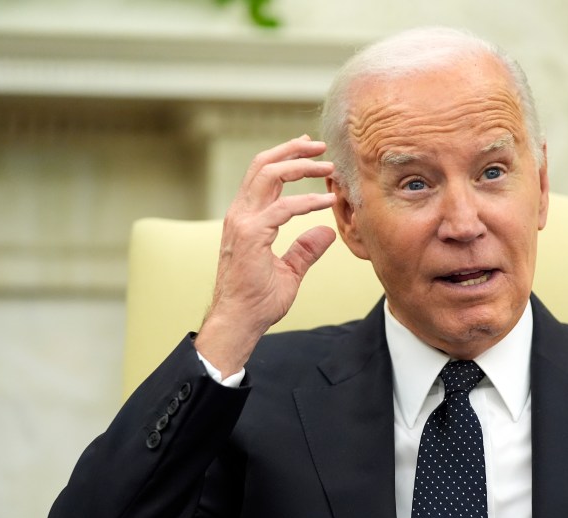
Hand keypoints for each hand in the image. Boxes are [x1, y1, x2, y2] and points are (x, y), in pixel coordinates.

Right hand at [194, 135, 336, 375]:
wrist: (239, 322)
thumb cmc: (257, 300)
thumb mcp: (289, 271)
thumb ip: (305, 250)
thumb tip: (326, 233)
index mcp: (246, 217)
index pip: (263, 174)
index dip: (287, 158)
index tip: (311, 152)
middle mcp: (241, 214)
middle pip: (263, 165)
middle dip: (293, 150)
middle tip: (321, 146)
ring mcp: (243, 223)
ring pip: (268, 175)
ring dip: (301, 166)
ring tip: (328, 167)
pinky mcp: (251, 236)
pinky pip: (283, 208)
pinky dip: (307, 201)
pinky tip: (327, 202)